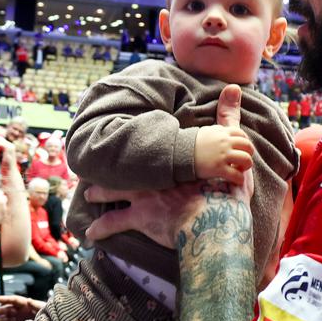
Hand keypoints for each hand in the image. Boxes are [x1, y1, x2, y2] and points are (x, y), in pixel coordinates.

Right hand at [0, 294, 45, 320]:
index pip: (14, 300)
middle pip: (8, 309)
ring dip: (0, 320)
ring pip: (7, 318)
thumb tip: (28, 300)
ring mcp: (20, 319)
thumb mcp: (44, 309)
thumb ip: (36, 304)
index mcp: (27, 304)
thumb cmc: (50, 315)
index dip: (5, 299)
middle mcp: (21, 311)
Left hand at [85, 84, 253, 245]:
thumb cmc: (227, 187)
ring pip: (113, 192)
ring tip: (88, 195)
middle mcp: (153, 175)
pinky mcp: (141, 218)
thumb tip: (233, 85)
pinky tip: (90, 235)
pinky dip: (101, 229)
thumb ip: (228, 116)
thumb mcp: (232, 145)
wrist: (218, 218)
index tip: (120, 137)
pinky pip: (114, 223)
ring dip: (101, 193)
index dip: (135, 144)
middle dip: (111, 165)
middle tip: (97, 163)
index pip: (150, 148)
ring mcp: (144, 197)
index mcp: (171, 160)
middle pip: (125, 167)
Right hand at [195, 124, 253, 186]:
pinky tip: (237, 180)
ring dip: (246, 166)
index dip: (245, 142)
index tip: (242, 148)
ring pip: (246, 159)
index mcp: (222, 132)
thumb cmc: (191, 143)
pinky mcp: (219, 169)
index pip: (241, 134)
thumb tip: (225, 132)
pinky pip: (236, 175)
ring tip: (240, 169)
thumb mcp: (206, 131)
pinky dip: (239, 179)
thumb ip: (219, 131)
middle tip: (244, 160)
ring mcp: (223, 155)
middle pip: (248, 146)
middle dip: (249, 154)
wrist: (179, 153)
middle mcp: (225, 143)